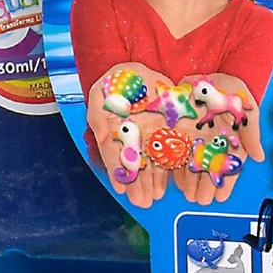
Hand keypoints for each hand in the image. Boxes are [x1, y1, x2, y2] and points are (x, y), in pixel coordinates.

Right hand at [86, 64, 174, 208]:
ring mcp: (152, 134)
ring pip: (153, 161)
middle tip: (141, 202)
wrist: (138, 70)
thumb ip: (99, 118)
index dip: (118, 172)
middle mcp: (134, 137)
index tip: (121, 190)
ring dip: (153, 181)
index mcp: (116, 131)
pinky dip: (171, 166)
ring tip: (153, 198)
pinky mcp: (171, 129)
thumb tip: (102, 137)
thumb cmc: (116, 83)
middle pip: (136, 164)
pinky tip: (170, 182)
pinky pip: (173, 150)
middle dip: (138, 184)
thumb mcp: (100, 95)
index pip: (115, 155)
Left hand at [169, 73, 264, 206]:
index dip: (226, 183)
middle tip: (201, 201)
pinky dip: (176, 165)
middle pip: (209, 168)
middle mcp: (213, 141)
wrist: (209, 72)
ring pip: (193, 163)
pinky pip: (177, 152)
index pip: (229, 166)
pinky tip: (175, 181)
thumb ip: (251, 132)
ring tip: (188, 196)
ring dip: (191, 181)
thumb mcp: (245, 107)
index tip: (220, 198)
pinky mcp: (179, 130)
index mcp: (230, 138)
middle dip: (205, 186)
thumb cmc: (231, 89)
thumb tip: (259, 157)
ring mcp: (195, 136)